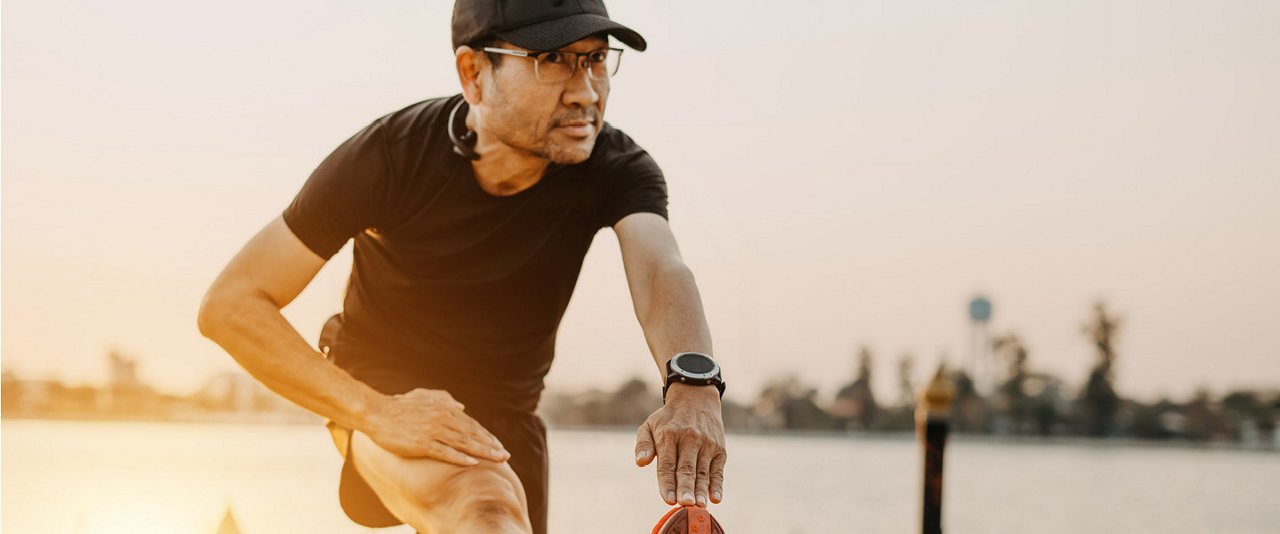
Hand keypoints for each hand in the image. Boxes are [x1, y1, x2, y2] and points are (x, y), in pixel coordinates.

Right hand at [363, 388, 509, 465]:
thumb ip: (444, 399)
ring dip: (482, 452)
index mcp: (444, 408)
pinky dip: (460, 457)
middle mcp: (442, 418)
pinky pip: (445, 451)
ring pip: (463, 442)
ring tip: (497, 459)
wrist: (376, 412)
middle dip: (491, 445)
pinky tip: (473, 463)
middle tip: (505, 455)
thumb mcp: (423, 397)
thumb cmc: (398, 406)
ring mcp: (432, 430)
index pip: (471, 424)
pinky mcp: (422, 443)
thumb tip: (462, 406)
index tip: (498, 445)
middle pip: (472, 433)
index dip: (486, 436)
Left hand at [634, 383, 726, 506]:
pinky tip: (715, 497)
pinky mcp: (719, 449)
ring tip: (699, 505)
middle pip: (686, 468)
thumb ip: (643, 444)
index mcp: (669, 435)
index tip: (668, 499)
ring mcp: (706, 444)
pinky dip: (717, 484)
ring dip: (701, 490)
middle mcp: (689, 439)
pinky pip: (718, 470)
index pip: (667, 464)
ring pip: (703, 471)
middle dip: (685, 487)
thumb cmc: (669, 418)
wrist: (697, 397)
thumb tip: (640, 463)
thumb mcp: (650, 424)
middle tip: (685, 503)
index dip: (667, 483)